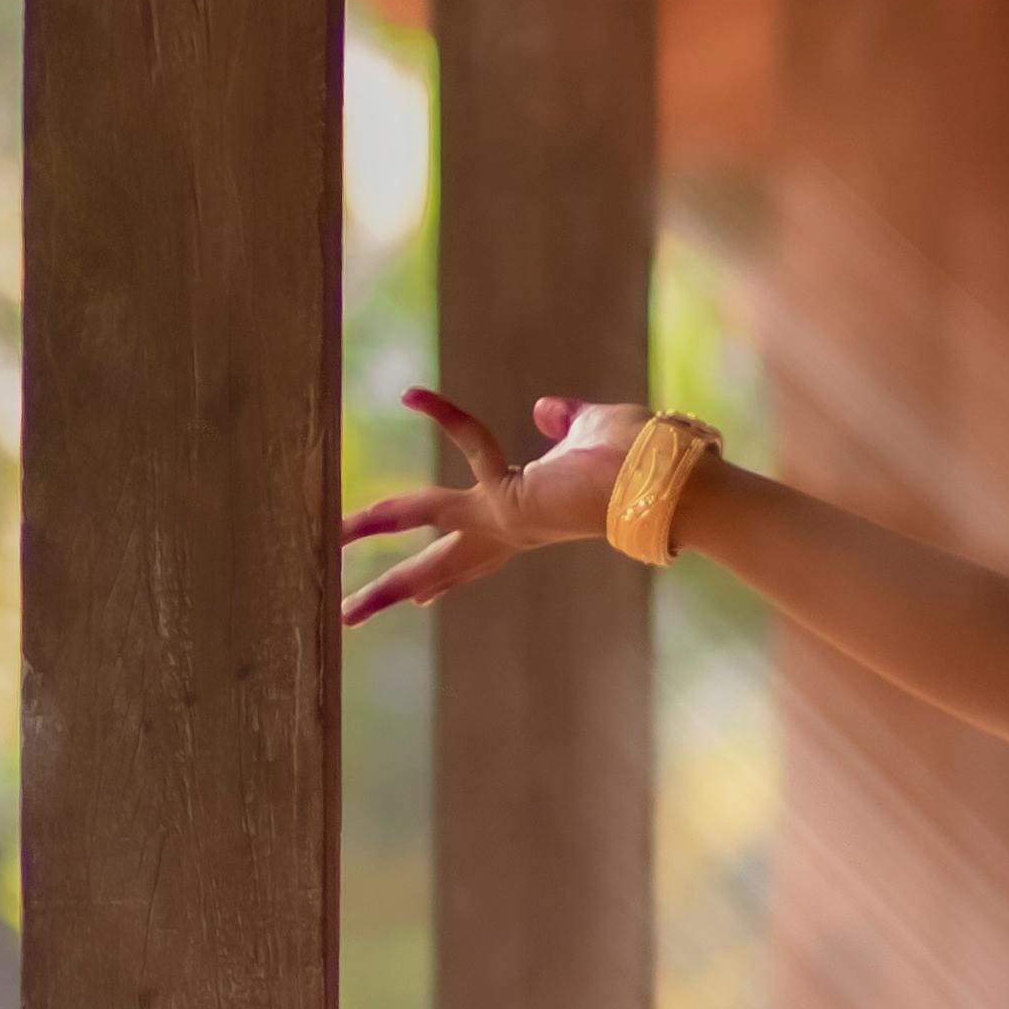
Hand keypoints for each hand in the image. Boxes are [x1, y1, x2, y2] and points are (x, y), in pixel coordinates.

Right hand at [341, 389, 643, 623]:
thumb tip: (547, 407)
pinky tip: (414, 395)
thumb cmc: (648, 462)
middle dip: (389, 589)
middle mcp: (511, 529)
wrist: (678, 486)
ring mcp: (507, 517)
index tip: (419, 602)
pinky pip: (471, 443)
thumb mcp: (595, 435)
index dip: (444, 578)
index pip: (476, 555)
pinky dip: (448, 414)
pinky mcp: (514, 498)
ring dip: (377, 524)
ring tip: (330, 537)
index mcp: (527, 521)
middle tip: (343, 613)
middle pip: (439, 565)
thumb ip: (567, 422)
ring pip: (428, 521)